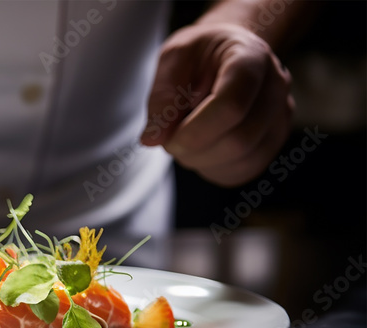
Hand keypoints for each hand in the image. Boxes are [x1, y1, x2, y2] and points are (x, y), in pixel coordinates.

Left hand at [140, 22, 293, 186]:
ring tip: (185, 139)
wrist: (227, 51)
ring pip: (243, 159)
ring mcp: (280, 115)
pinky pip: (245, 170)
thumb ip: (161, 96)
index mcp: (251, 57)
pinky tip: (201, 149)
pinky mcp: (274, 139)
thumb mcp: (172, 59)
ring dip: (201, 161)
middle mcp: (276, 86)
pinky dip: (214, 168)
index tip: (167, 139)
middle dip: (194, 150)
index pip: (232, 106)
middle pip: (239, 139)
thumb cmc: (199, 53)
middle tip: (170, 139)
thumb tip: (152, 139)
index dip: (195, 132)